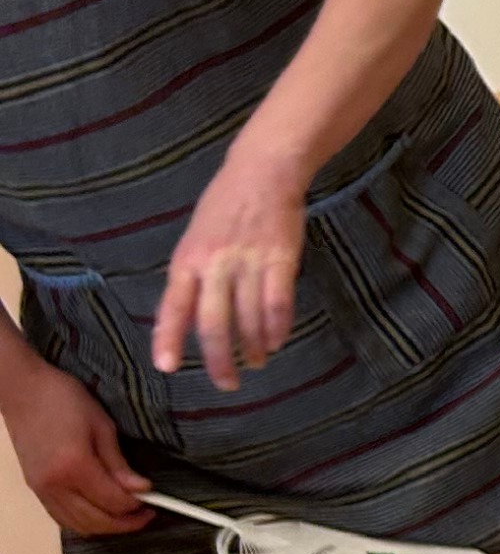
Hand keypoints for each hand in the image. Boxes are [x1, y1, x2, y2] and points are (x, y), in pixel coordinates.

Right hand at [0, 354, 151, 535]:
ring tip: (127, 516)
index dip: (137, 506)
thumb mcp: (102, 425)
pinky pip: (62, 518)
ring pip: (78, 526)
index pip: (113, 502)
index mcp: (74, 466)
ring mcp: (41, 490)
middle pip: (96, 522)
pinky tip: (101, 512)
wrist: (22, 391)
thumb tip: (141, 489)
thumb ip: (119, 463)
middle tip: (146, 514)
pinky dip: (84, 522)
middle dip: (125, 523)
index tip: (154, 498)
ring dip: (105, 527)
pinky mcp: (35, 489)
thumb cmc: (64, 399)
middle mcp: (55, 485)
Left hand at [152, 149, 306, 390]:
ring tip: (256, 361)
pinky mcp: (280, 259)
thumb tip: (187, 319)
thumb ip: (192, 277)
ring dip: (253, 347)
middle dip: (219, 359)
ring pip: (248, 319)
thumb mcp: (195, 239)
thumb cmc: (225, 206)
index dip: (168, 338)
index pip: (173, 306)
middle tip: (227, 382)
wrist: (262, 171)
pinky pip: (278, 304)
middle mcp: (214, 264)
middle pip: (214, 323)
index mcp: (187, 259)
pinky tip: (277, 340)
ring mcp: (248, 262)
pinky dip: (277, 328)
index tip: (166, 367)